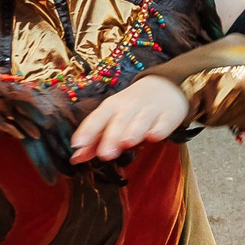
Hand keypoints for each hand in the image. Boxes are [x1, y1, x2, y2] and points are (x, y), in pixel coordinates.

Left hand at [70, 75, 189, 162]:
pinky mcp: (168, 115)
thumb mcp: (111, 119)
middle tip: (104, 154)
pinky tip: (154, 137)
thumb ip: (94, 140)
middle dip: (111, 137)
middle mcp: (129, 107)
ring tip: (127, 143)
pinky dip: (159, 130)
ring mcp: (149, 110)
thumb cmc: (131, 108)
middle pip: (118, 121)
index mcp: (111, 107)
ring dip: (133, 131)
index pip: (97, 118)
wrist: (165, 86)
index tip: (77, 144)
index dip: (87, 130)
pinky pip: (163, 123)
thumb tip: (75, 159)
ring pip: (140, 121)